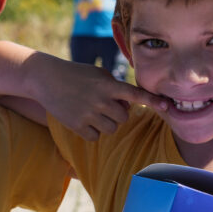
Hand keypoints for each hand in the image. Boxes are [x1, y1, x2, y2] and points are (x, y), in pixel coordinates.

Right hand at [35, 57, 167, 140]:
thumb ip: (116, 88)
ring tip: (93, 111)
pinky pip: (95, 137)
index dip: (152, 101)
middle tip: (104, 105)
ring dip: (106, 123)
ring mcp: (88, 114)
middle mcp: (100, 100)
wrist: (46, 78)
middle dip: (118, 114)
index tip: (167, 106)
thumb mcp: (98, 75)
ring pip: (111, 129)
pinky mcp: (76, 125)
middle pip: (123, 118)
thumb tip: (129, 105)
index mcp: (108, 85)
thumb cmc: (76, 74)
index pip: (135, 94)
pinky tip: (83, 119)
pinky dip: (92, 131)